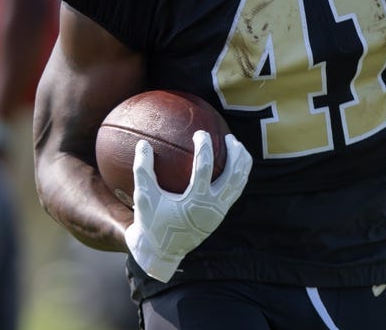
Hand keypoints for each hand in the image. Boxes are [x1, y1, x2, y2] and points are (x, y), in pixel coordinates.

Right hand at [124, 130, 251, 281]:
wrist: (161, 252)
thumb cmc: (151, 222)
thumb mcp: (144, 197)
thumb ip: (143, 170)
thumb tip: (143, 143)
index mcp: (195, 203)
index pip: (205, 168)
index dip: (204, 147)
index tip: (200, 133)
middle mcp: (213, 208)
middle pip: (234, 175)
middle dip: (235, 153)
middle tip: (228, 137)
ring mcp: (220, 212)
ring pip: (240, 183)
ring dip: (242, 162)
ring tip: (236, 145)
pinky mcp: (221, 214)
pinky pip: (236, 190)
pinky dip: (238, 174)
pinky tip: (232, 162)